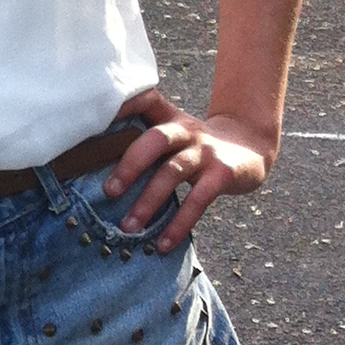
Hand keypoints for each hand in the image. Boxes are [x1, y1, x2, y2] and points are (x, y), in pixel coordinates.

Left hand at [104, 89, 275, 249]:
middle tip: (109, 191)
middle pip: (155, 139)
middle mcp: (186, 131)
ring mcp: (206, 152)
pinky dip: (179, 223)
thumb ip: (144, 140)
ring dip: (149, 202)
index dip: (123, 103)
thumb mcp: (175, 134)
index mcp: (170, 119)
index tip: (93, 117)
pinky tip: (163, 243)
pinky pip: (198, 200)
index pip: (146, 101)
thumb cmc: (197, 146)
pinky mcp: (223, 174)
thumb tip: (93, 162)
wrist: (251, 148)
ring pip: (173, 172)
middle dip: (130, 165)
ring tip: (129, 227)